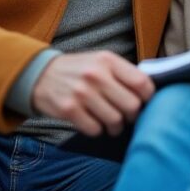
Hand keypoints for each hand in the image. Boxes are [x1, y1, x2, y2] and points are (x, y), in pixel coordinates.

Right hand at [31, 51, 153, 136]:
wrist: (40, 74)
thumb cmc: (78, 69)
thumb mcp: (100, 61)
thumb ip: (123, 73)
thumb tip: (148, 92)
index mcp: (108, 60)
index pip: (142, 83)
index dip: (148, 97)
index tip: (144, 102)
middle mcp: (96, 75)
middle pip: (131, 106)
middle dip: (132, 116)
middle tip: (127, 116)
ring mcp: (82, 93)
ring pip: (115, 121)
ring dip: (115, 126)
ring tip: (111, 123)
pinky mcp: (69, 110)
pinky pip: (95, 130)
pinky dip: (97, 130)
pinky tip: (93, 122)